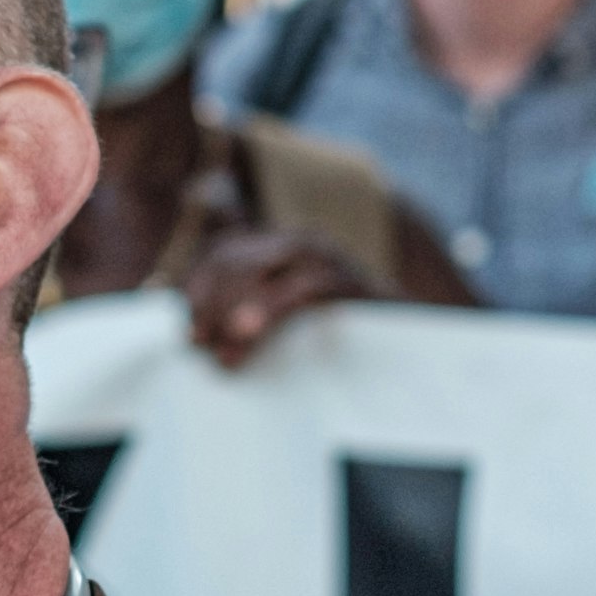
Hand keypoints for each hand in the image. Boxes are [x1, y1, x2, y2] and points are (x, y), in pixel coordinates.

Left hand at [182, 226, 382, 370]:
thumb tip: (197, 340)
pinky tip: (244, 336)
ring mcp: (326, 256)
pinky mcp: (348, 279)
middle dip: (208, 304)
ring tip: (217, 353)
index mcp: (282, 247)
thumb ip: (249, 319)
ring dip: (230, 311)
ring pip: (261, 271)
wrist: (413, 340)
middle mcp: (301, 243)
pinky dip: (266, 311)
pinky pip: (298, 290)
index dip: (197, 286)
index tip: (182, 326)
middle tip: (194, 344)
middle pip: (236, 260)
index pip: (224, 252)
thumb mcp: (288, 323)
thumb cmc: (342, 338)